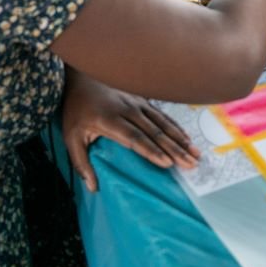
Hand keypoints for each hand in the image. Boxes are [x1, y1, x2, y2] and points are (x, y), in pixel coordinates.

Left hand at [59, 69, 197, 192]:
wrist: (81, 77)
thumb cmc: (76, 110)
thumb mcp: (70, 137)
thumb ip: (81, 163)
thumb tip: (93, 188)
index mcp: (109, 120)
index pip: (134, 138)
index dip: (151, 151)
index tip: (167, 163)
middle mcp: (127, 110)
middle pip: (154, 132)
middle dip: (174, 149)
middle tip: (190, 164)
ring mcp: (137, 103)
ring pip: (162, 123)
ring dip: (180, 139)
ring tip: (195, 153)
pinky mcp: (142, 99)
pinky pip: (162, 115)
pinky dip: (175, 127)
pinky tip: (186, 138)